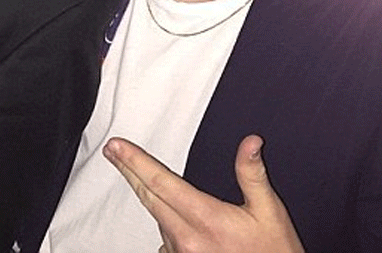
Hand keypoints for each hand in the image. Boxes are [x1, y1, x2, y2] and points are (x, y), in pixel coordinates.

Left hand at [103, 134, 304, 252]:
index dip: (135, 161)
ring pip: (157, 218)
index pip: (161, 182)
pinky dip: (167, 224)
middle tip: (112, 152)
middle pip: (149, 197)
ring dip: (152, 199)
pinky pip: (166, 239)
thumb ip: (252, 175)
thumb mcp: (269, 213)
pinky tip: (174, 218)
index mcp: (206, 219)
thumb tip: (250, 142)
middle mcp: (187, 240)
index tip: (116, 147)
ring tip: (147, 179)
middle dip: (129, 171)